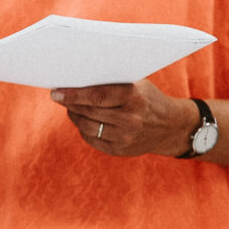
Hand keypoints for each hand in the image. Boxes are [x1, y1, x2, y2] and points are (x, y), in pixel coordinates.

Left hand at [49, 81, 190, 157]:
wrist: (171, 126)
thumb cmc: (148, 99)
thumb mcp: (137, 84)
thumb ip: (112, 83)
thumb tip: (78, 78)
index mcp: (133, 98)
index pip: (97, 96)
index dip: (73, 94)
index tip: (56, 91)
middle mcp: (129, 119)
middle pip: (89, 111)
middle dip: (70, 103)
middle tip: (57, 96)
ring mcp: (125, 138)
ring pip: (87, 126)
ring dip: (75, 116)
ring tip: (70, 107)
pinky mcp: (121, 150)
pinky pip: (93, 139)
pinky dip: (84, 129)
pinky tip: (83, 120)